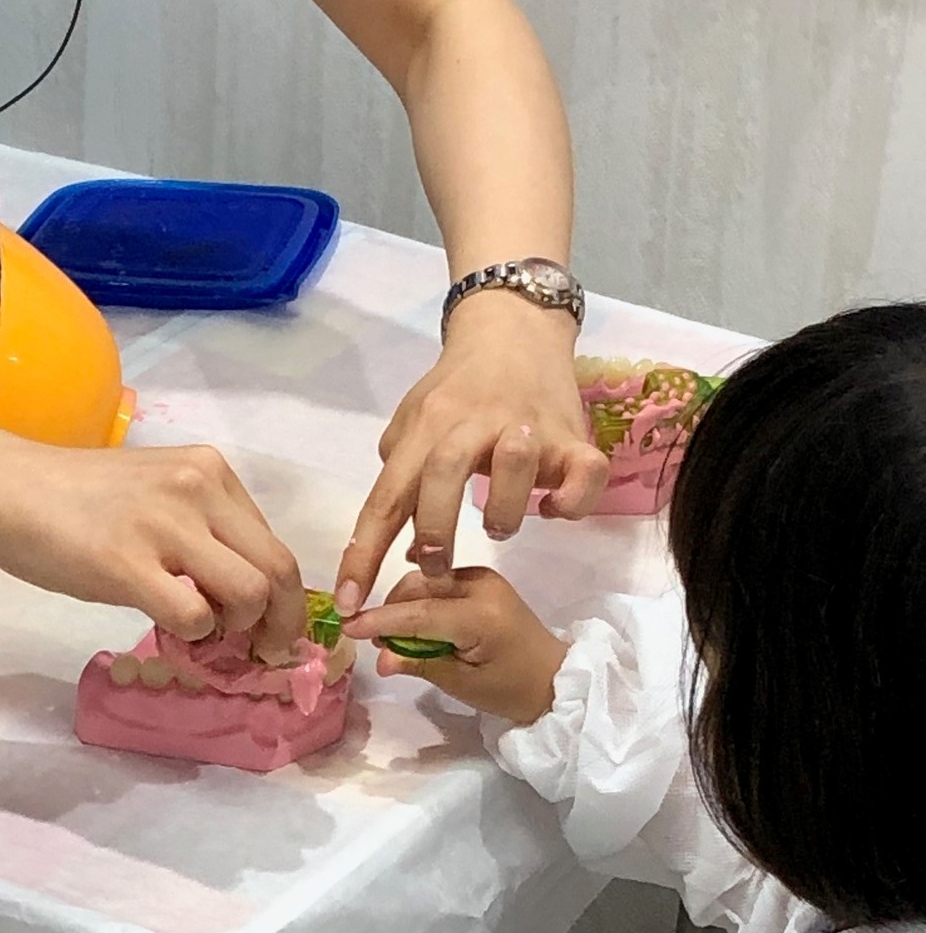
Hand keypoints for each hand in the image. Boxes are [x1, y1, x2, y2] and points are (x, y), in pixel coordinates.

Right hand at [0, 419, 305, 658]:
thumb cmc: (78, 499)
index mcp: (211, 472)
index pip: (276, 543)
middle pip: (279, 571)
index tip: (270, 628)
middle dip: (281, 625)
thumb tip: (243, 595)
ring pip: (249, 595)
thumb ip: (205, 530)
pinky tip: (166, 627)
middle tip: (259, 652)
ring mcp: (165, 525)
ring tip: (204, 634)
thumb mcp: (160, 494)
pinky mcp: (127, 564)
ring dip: (235, 630)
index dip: (284, 598)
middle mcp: (199, 490)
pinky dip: (192, 636)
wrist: (8, 490)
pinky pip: (193, 616)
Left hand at [334, 294, 606, 613]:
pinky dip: (570, 502)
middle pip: (441, 478)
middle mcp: (471, 424)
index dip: (363, 553)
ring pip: (513, 472)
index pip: (385, 497)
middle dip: (434, 533)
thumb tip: (399, 543)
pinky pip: (582, 475)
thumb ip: (402, 475)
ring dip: (503, 514)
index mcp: (425, 428)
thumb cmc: (456, 389)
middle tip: (435, 569)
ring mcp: (525, 427)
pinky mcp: (573, 436)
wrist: (513, 330)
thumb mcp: (412, 422)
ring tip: (501, 528)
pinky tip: (552, 508)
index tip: (350, 603)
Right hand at [341, 567, 564, 724]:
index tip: (348, 628)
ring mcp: (480, 576)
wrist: (553, 679)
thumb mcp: (463, 684)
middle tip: (377, 644)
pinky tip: (412, 623)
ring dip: (402, 605)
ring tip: (396, 639)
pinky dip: (417, 599)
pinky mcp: (478, 577)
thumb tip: (379, 660)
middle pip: (416, 587)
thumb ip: (419, 664)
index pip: (419, 613)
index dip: (380, 620)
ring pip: (422, 580)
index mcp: (481, 614)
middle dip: (389, 611)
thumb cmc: (511, 689)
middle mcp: (480, 584)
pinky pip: (435, 581)